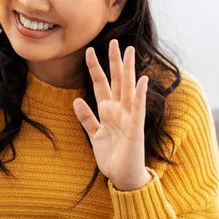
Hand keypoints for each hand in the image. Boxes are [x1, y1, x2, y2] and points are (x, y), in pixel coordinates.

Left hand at [73, 40, 151, 190]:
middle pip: (116, 81)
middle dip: (114, 62)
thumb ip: (86, 118)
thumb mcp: (94, 135)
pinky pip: (138, 108)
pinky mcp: (135, 128)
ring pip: (127, 89)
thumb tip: (76, 100)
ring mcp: (128, 117)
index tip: (89, 50)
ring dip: (128, 71)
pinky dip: (140, 94)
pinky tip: (142, 80)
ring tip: (129, 53)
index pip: (101, 84)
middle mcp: (119, 110)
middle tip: (114, 41)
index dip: (95, 67)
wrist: (123, 177)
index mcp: (108, 110)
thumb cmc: (111, 156)